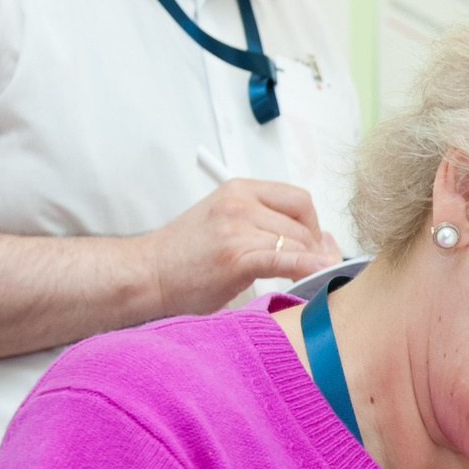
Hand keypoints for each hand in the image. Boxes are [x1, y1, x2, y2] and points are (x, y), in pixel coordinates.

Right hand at [140, 178, 339, 316]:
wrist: (147, 274)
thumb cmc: (185, 256)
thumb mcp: (225, 223)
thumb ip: (266, 224)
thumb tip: (322, 240)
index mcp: (238, 190)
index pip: (298, 199)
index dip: (312, 224)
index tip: (309, 245)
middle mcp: (239, 203)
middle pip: (302, 223)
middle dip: (313, 248)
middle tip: (308, 267)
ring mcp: (237, 229)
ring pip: (297, 244)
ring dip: (307, 264)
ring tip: (300, 279)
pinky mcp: (236, 257)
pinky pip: (285, 259)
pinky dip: (306, 267)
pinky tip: (317, 273)